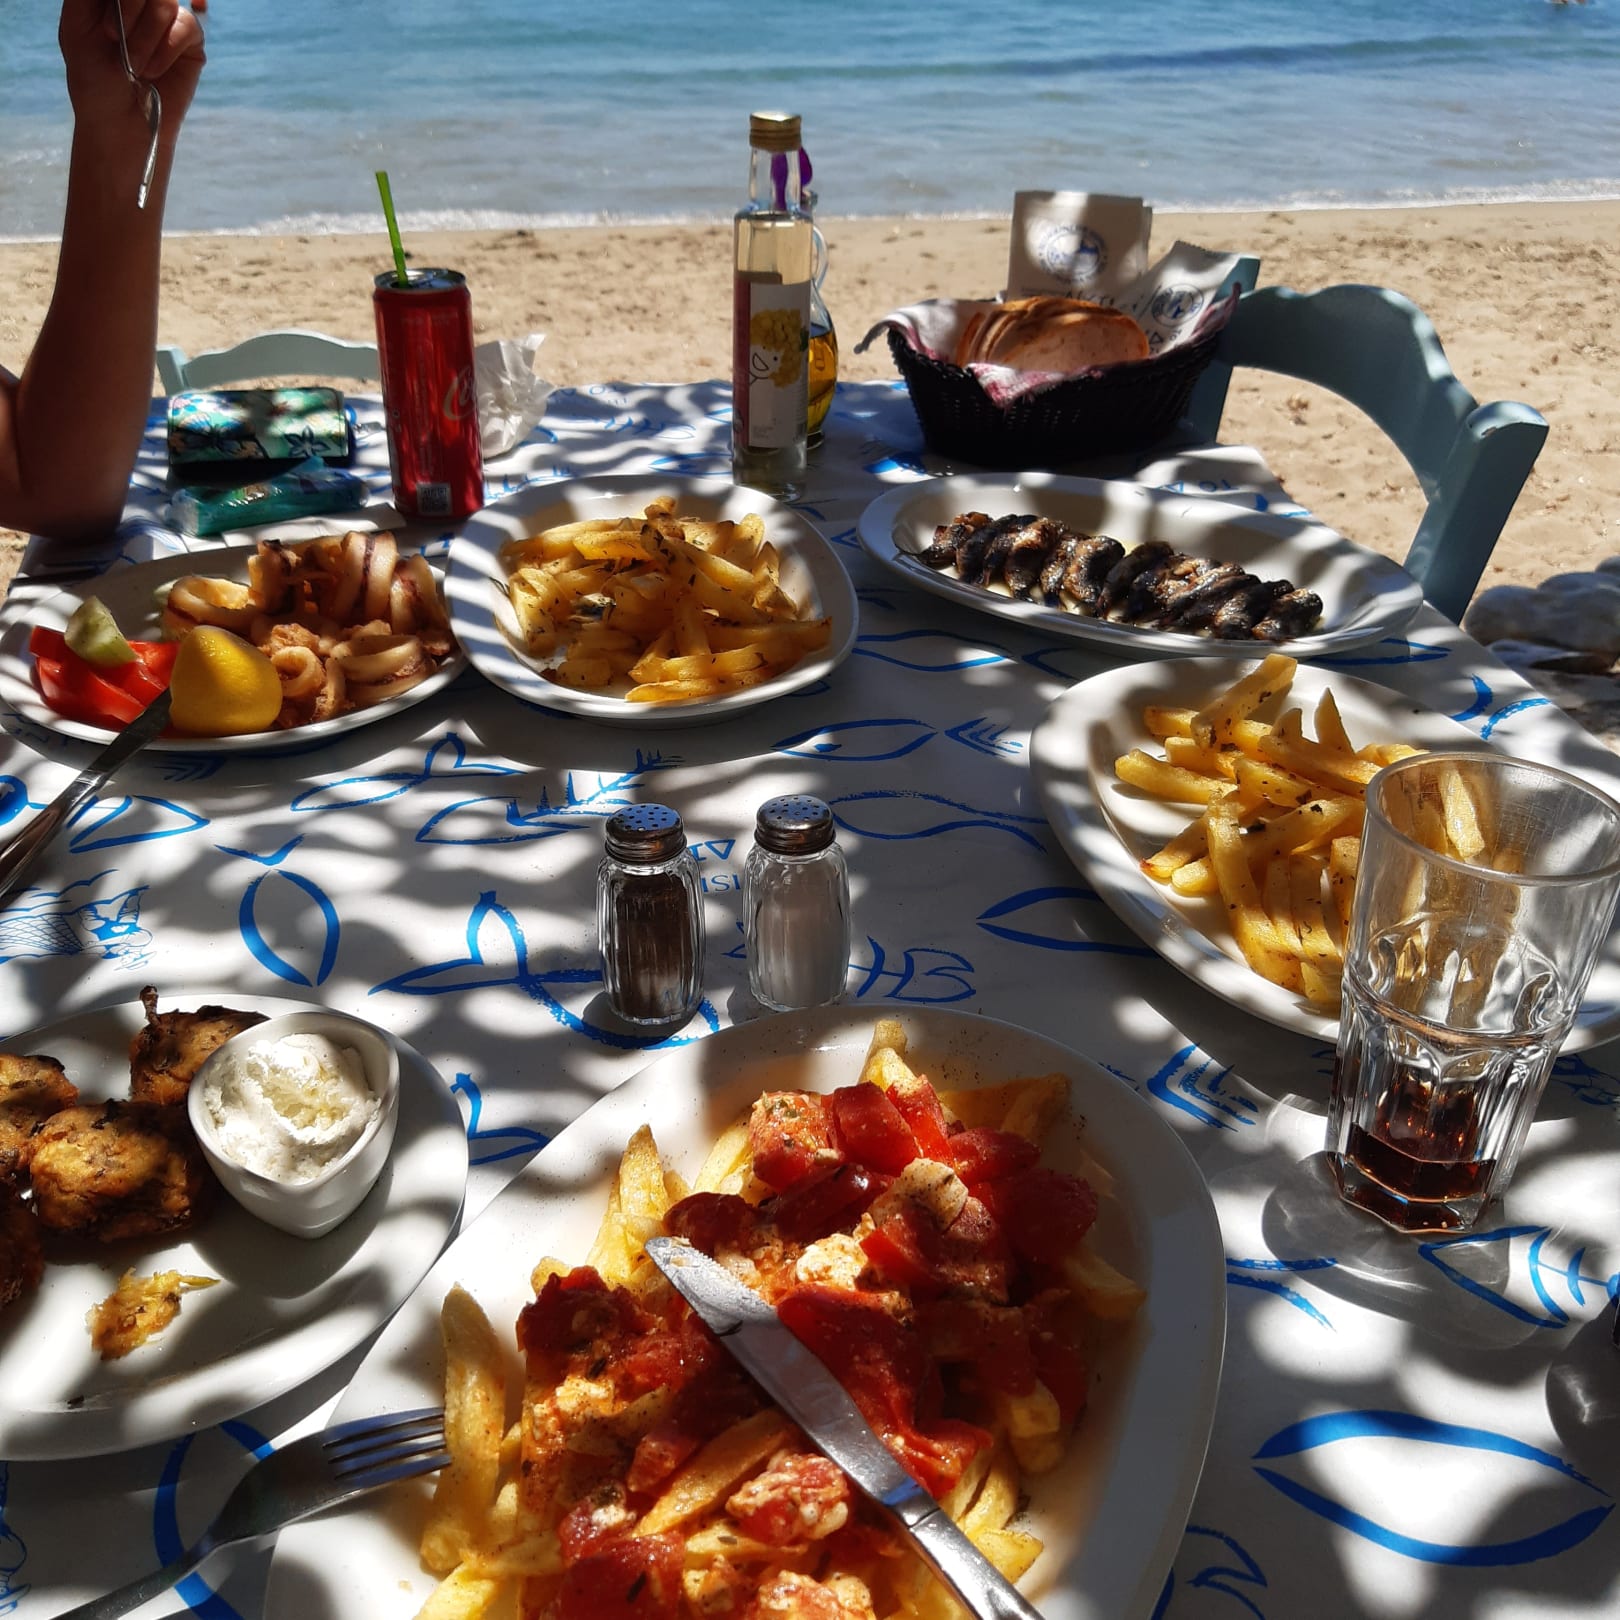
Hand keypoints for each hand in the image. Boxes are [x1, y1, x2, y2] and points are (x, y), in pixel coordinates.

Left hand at [59, 0, 207, 141]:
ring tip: (134, 66)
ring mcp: (167, 19)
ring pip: (165, 2)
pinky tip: (153, 71)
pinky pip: (186, 25)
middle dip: (128, 9)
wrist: (120, 123)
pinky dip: (166, 50)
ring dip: (145, 37)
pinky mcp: (190, 41)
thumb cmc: (94, 77)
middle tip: (113, 39)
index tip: (105, 28)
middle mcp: (140, 1)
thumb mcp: (76, 24)